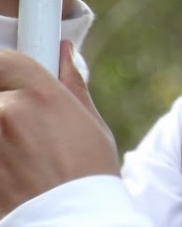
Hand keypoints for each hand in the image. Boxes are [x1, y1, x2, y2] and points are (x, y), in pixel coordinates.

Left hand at [0, 40, 119, 216]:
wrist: (71, 223)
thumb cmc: (88, 177)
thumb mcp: (90, 125)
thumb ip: (71, 85)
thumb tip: (64, 53)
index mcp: (41, 95)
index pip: (5, 59)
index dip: (6, 68)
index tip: (9, 79)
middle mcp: (6, 112)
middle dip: (3, 101)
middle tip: (16, 120)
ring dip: (1, 130)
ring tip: (17, 151)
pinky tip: (11, 166)